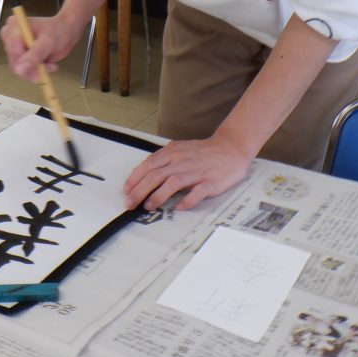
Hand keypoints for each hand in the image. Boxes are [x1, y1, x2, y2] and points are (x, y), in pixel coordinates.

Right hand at [0, 12, 83, 83]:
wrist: (66, 31)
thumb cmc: (58, 31)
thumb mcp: (48, 42)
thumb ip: (35, 55)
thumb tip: (20, 70)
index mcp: (14, 26)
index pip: (13, 50)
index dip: (25, 62)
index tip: (41, 68)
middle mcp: (10, 36)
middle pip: (15, 61)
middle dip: (33, 68)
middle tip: (51, 68)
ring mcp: (14, 47)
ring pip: (20, 69)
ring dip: (37, 71)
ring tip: (52, 66)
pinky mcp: (20, 56)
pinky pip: (25, 70)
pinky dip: (38, 71)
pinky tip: (49, 65)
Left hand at [123, 135, 252, 211]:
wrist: (231, 148)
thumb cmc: (202, 152)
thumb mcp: (179, 149)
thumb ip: (162, 160)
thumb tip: (143, 173)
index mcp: (173, 153)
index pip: (149, 165)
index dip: (135, 178)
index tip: (127, 191)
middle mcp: (182, 161)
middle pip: (156, 175)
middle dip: (140, 191)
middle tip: (130, 203)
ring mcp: (196, 172)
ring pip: (173, 183)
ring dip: (158, 196)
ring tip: (148, 206)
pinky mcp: (210, 182)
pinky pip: (196, 193)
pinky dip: (186, 201)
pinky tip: (178, 208)